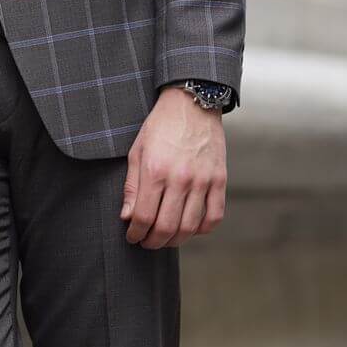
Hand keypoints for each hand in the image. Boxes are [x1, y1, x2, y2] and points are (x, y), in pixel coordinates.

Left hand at [119, 87, 227, 246]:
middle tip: (146, 242)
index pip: (144, 217)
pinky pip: (214, 216)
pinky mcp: (219, 180)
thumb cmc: (161, 126)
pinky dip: (202, 229)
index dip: (135, 233)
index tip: (132, 236)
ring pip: (190, 227)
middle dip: (153, 242)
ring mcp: (203, 180)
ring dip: (175, 240)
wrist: (192, 104)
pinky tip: (191, 228)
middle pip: (166, 227)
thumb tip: (127, 217)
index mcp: (155, 170)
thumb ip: (131, 187)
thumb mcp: (137, 152)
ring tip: (166, 238)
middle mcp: (181, 178)